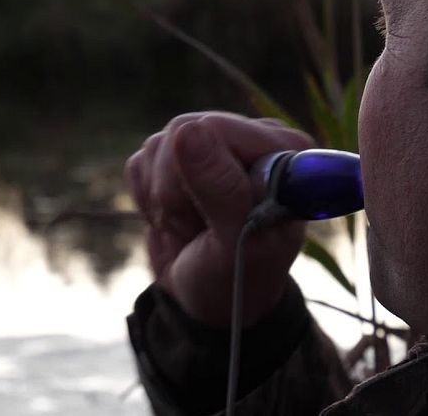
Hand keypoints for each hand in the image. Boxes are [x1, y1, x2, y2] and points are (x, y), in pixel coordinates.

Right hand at [125, 112, 313, 327]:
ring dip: (164, 198)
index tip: (214, 217)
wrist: (214, 299)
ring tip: (192, 227)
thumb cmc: (240, 276)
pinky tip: (176, 218)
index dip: (200, 176)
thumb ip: (219, 188)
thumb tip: (187, 131)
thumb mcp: (235, 243)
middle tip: (199, 228)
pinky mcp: (183, 155)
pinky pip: (142, 161)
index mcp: (286, 151)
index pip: (218, 128)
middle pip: (184, 129)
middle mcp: (256, 137)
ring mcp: (218, 143)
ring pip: (159, 145)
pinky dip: (148, 197)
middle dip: (176, 190)